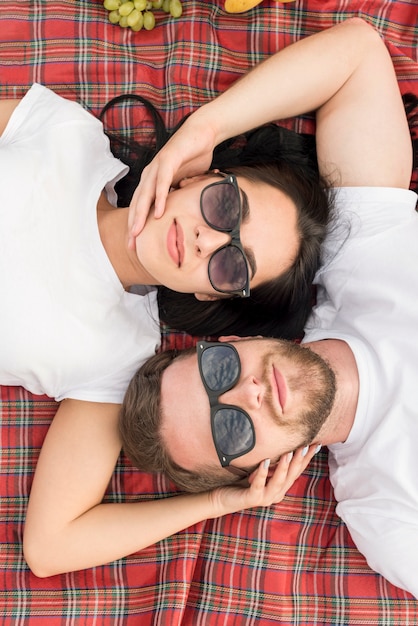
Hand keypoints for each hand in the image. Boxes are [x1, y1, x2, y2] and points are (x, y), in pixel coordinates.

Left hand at [127, 113, 216, 247]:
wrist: (201, 133)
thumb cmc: (192, 158)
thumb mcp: (183, 183)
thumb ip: (176, 197)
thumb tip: (176, 215)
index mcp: (152, 181)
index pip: (141, 208)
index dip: (136, 226)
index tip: (134, 246)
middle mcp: (150, 175)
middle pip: (138, 204)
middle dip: (133, 226)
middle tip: (130, 245)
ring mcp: (157, 167)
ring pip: (146, 195)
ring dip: (141, 215)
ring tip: (137, 233)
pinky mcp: (168, 160)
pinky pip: (162, 182)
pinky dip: (159, 198)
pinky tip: (158, 212)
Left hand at [209, 443, 320, 515]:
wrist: (223, 498)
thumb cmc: (242, 481)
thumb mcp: (261, 470)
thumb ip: (272, 463)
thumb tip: (283, 442)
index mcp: (280, 486)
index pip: (297, 470)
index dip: (307, 458)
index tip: (316, 444)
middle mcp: (276, 493)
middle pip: (292, 475)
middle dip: (300, 460)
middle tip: (307, 444)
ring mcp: (265, 498)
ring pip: (278, 481)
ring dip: (284, 466)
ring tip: (289, 452)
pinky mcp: (252, 499)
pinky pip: (259, 485)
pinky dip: (262, 473)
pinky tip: (265, 462)